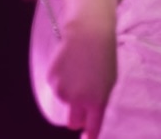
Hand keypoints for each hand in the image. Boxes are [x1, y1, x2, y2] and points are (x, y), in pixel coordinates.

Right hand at [50, 22, 116, 138]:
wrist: (88, 32)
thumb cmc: (104, 55)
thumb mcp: (109, 80)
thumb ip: (100, 99)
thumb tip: (89, 114)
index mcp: (97, 100)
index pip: (92, 126)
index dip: (90, 135)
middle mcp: (78, 99)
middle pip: (73, 122)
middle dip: (77, 118)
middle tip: (83, 105)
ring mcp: (62, 90)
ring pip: (65, 100)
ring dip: (71, 91)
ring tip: (81, 70)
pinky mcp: (51, 79)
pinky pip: (57, 86)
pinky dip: (62, 79)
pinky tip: (70, 64)